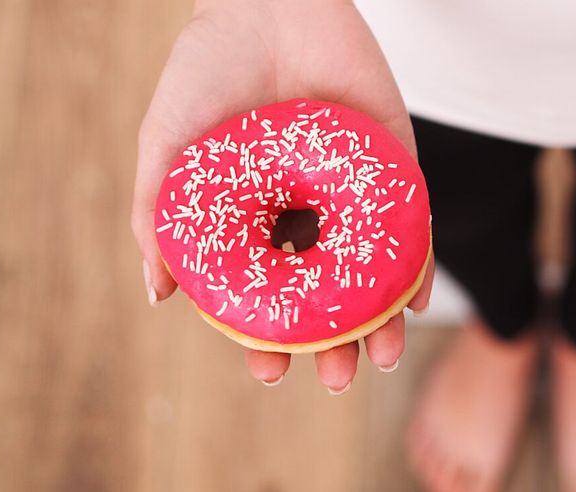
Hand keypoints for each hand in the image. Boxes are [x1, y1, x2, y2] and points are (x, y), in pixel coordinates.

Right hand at [131, 0, 432, 391]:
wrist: (267, 4)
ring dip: (379, 321)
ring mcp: (354, 195)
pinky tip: (413, 304)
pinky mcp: (396, 167)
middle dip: (333, 344)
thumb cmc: (208, 72)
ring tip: (377, 358)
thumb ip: (159, 217)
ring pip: (372, 274)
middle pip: (328, 296)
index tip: (268, 372)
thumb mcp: (168, 146)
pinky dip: (417, 266)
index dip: (268, 338)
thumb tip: (158, 295)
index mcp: (257, 220)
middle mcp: (308, 215)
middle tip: (336, 378)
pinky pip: (413, 227)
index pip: (268, 295)